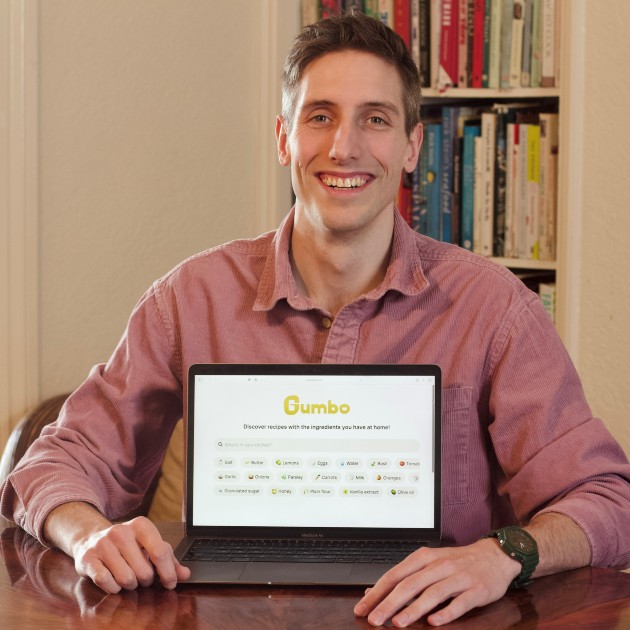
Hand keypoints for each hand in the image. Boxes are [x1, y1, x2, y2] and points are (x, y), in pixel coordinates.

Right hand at [71, 516, 189, 593]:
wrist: (91, 539)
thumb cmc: (127, 545)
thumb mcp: (150, 546)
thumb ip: (169, 560)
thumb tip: (185, 574)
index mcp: (141, 525)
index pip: (160, 552)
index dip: (167, 572)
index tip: (170, 583)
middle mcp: (121, 531)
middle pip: (144, 571)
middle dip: (145, 579)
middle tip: (141, 574)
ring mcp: (103, 544)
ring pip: (126, 579)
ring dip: (130, 584)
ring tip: (127, 575)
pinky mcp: (88, 558)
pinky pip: (106, 582)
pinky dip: (113, 587)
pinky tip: (113, 579)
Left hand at [353, 539, 520, 626]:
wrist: (494, 555)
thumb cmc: (457, 562)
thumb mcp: (429, 563)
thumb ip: (405, 577)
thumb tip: (374, 591)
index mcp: (424, 557)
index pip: (395, 575)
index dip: (377, 592)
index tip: (363, 608)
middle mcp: (439, 565)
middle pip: (410, 584)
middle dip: (389, 603)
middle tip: (374, 619)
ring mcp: (458, 577)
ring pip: (432, 593)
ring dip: (414, 609)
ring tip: (398, 623)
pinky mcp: (476, 589)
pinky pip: (460, 602)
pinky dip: (446, 612)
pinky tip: (434, 622)